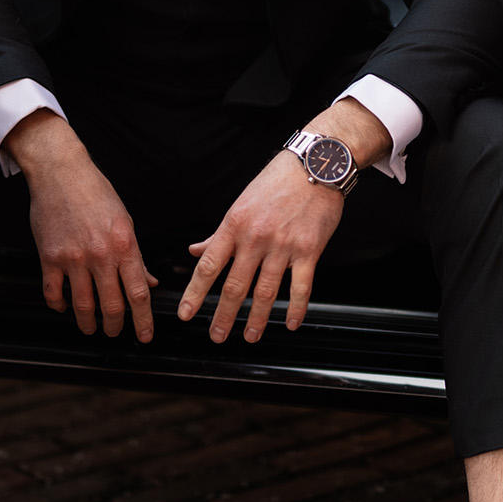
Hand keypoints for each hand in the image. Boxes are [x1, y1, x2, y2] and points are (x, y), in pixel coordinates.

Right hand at [7, 110, 156, 341]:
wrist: (60, 172)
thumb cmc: (95, 192)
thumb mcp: (125, 221)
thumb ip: (136, 255)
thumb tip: (147, 282)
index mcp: (125, 245)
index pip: (138, 294)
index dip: (143, 321)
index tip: (145, 336)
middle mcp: (100, 255)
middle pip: (112, 306)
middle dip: (115, 327)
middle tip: (114, 332)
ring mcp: (73, 258)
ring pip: (82, 306)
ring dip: (88, 323)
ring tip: (90, 328)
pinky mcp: (49, 257)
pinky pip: (53, 293)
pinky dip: (59, 306)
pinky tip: (63, 307)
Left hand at [177, 99, 389, 344]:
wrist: (316, 164)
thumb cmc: (276, 182)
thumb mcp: (240, 204)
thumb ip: (219, 233)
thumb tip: (196, 251)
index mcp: (234, 225)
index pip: (209, 265)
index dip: (195, 293)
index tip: (186, 314)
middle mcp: (255, 237)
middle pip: (235, 285)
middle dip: (223, 315)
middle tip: (216, 336)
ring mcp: (283, 245)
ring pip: (266, 291)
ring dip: (256, 319)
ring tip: (250, 336)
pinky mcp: (309, 249)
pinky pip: (301, 287)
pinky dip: (295, 309)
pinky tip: (290, 323)